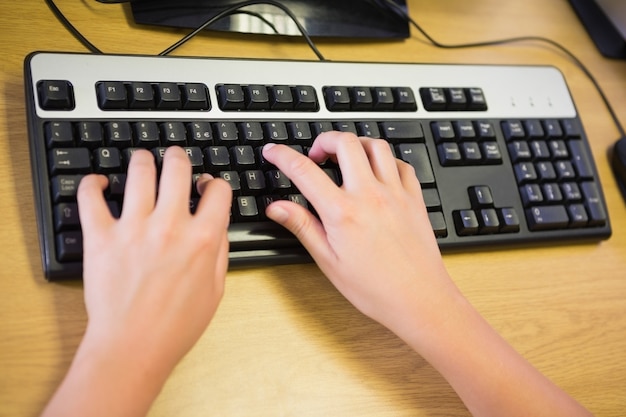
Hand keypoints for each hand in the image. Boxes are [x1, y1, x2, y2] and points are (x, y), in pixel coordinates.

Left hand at [77, 146, 231, 383]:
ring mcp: (134, 228)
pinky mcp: (101, 236)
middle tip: (174, 157)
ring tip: (143, 162)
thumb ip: (221, 251)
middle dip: (178, 156)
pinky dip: (93, 183)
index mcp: (203, 238)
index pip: (218, 189)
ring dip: (143, 160)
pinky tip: (100, 183)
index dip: (214, 183)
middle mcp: (170, 226)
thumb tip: (218, 224)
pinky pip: (91, 196)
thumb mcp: (216, 290)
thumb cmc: (175, 325)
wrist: (133, 347)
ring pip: (139, 171)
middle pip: (177, 168)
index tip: (206, 186)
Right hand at [263, 133, 592, 416]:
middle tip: (316, 154)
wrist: (420, 299)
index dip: (282, 155)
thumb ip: (303, 227)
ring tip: (346, 158)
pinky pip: (401, 164)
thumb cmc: (375, 289)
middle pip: (345, 142)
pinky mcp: (414, 199)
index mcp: (342, 212)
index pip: (304, 170)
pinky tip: (378, 173)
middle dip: (324, 139)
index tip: (273, 151)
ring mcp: (395, 193)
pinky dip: (386, 160)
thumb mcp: (329, 261)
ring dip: (356, 144)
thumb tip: (277, 207)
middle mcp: (369, 195)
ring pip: (376, 146)